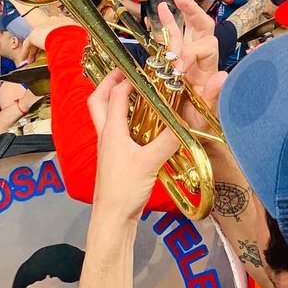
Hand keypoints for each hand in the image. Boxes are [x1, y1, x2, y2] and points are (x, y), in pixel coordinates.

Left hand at [86, 69, 180, 220]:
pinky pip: (116, 130)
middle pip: (98, 102)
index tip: (143, 68)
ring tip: (134, 92)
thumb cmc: (125, 189)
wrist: (112, 219)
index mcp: (111, 131)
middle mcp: (106, 136)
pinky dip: (125, 119)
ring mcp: (108, 148)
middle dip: (108, 83)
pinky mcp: (115, 159)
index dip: (127, 79)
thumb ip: (170, 139)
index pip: (116, 96)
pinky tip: (142, 123)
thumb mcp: (151, 162)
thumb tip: (189, 120)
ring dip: (115, 100)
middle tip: (124, 72)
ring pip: (105, 116)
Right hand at [160, 0, 226, 129]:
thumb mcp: (208, 113)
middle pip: (202, 27)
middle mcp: (200, 59)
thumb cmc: (201, 124)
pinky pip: (170, 38)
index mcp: (209, 69)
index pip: (203, 49)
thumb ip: (214, 95)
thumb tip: (223, 75)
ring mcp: (187, 58)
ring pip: (186, 28)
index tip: (176, 67)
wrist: (190, 132)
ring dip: (182, 8)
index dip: (189, 53)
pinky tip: (158, 10)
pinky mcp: (173, 61)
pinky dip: (164, 23)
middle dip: (192, 11)